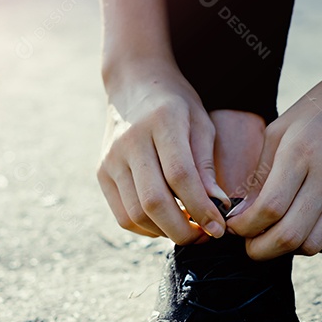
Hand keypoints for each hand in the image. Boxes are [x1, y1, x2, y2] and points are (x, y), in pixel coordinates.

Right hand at [97, 61, 228, 243]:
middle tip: (204, 238)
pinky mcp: (102, 173)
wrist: (133, 83)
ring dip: (166, 232)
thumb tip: (218, 207)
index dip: (201, 208)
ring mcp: (111, 158)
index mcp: (162, 122)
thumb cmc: (176, 104)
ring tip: (188, 230)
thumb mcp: (200, 123)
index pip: (180, 176)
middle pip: (154, 201)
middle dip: (183, 230)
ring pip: (136, 214)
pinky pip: (123, 215)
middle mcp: (130, 141)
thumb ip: (206, 166)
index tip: (219, 228)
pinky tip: (165, 224)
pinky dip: (146, 229)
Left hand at [227, 64, 321, 258]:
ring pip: (312, 246)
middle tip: (249, 244)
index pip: (269, 209)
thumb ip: (259, 177)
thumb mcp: (278, 132)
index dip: (245, 227)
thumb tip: (239, 216)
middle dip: (260, 249)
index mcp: (301, 153)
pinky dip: (315, 245)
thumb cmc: (317, 112)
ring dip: (287, 248)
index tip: (234, 227)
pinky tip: (305, 227)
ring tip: (276, 232)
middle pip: (289, 237)